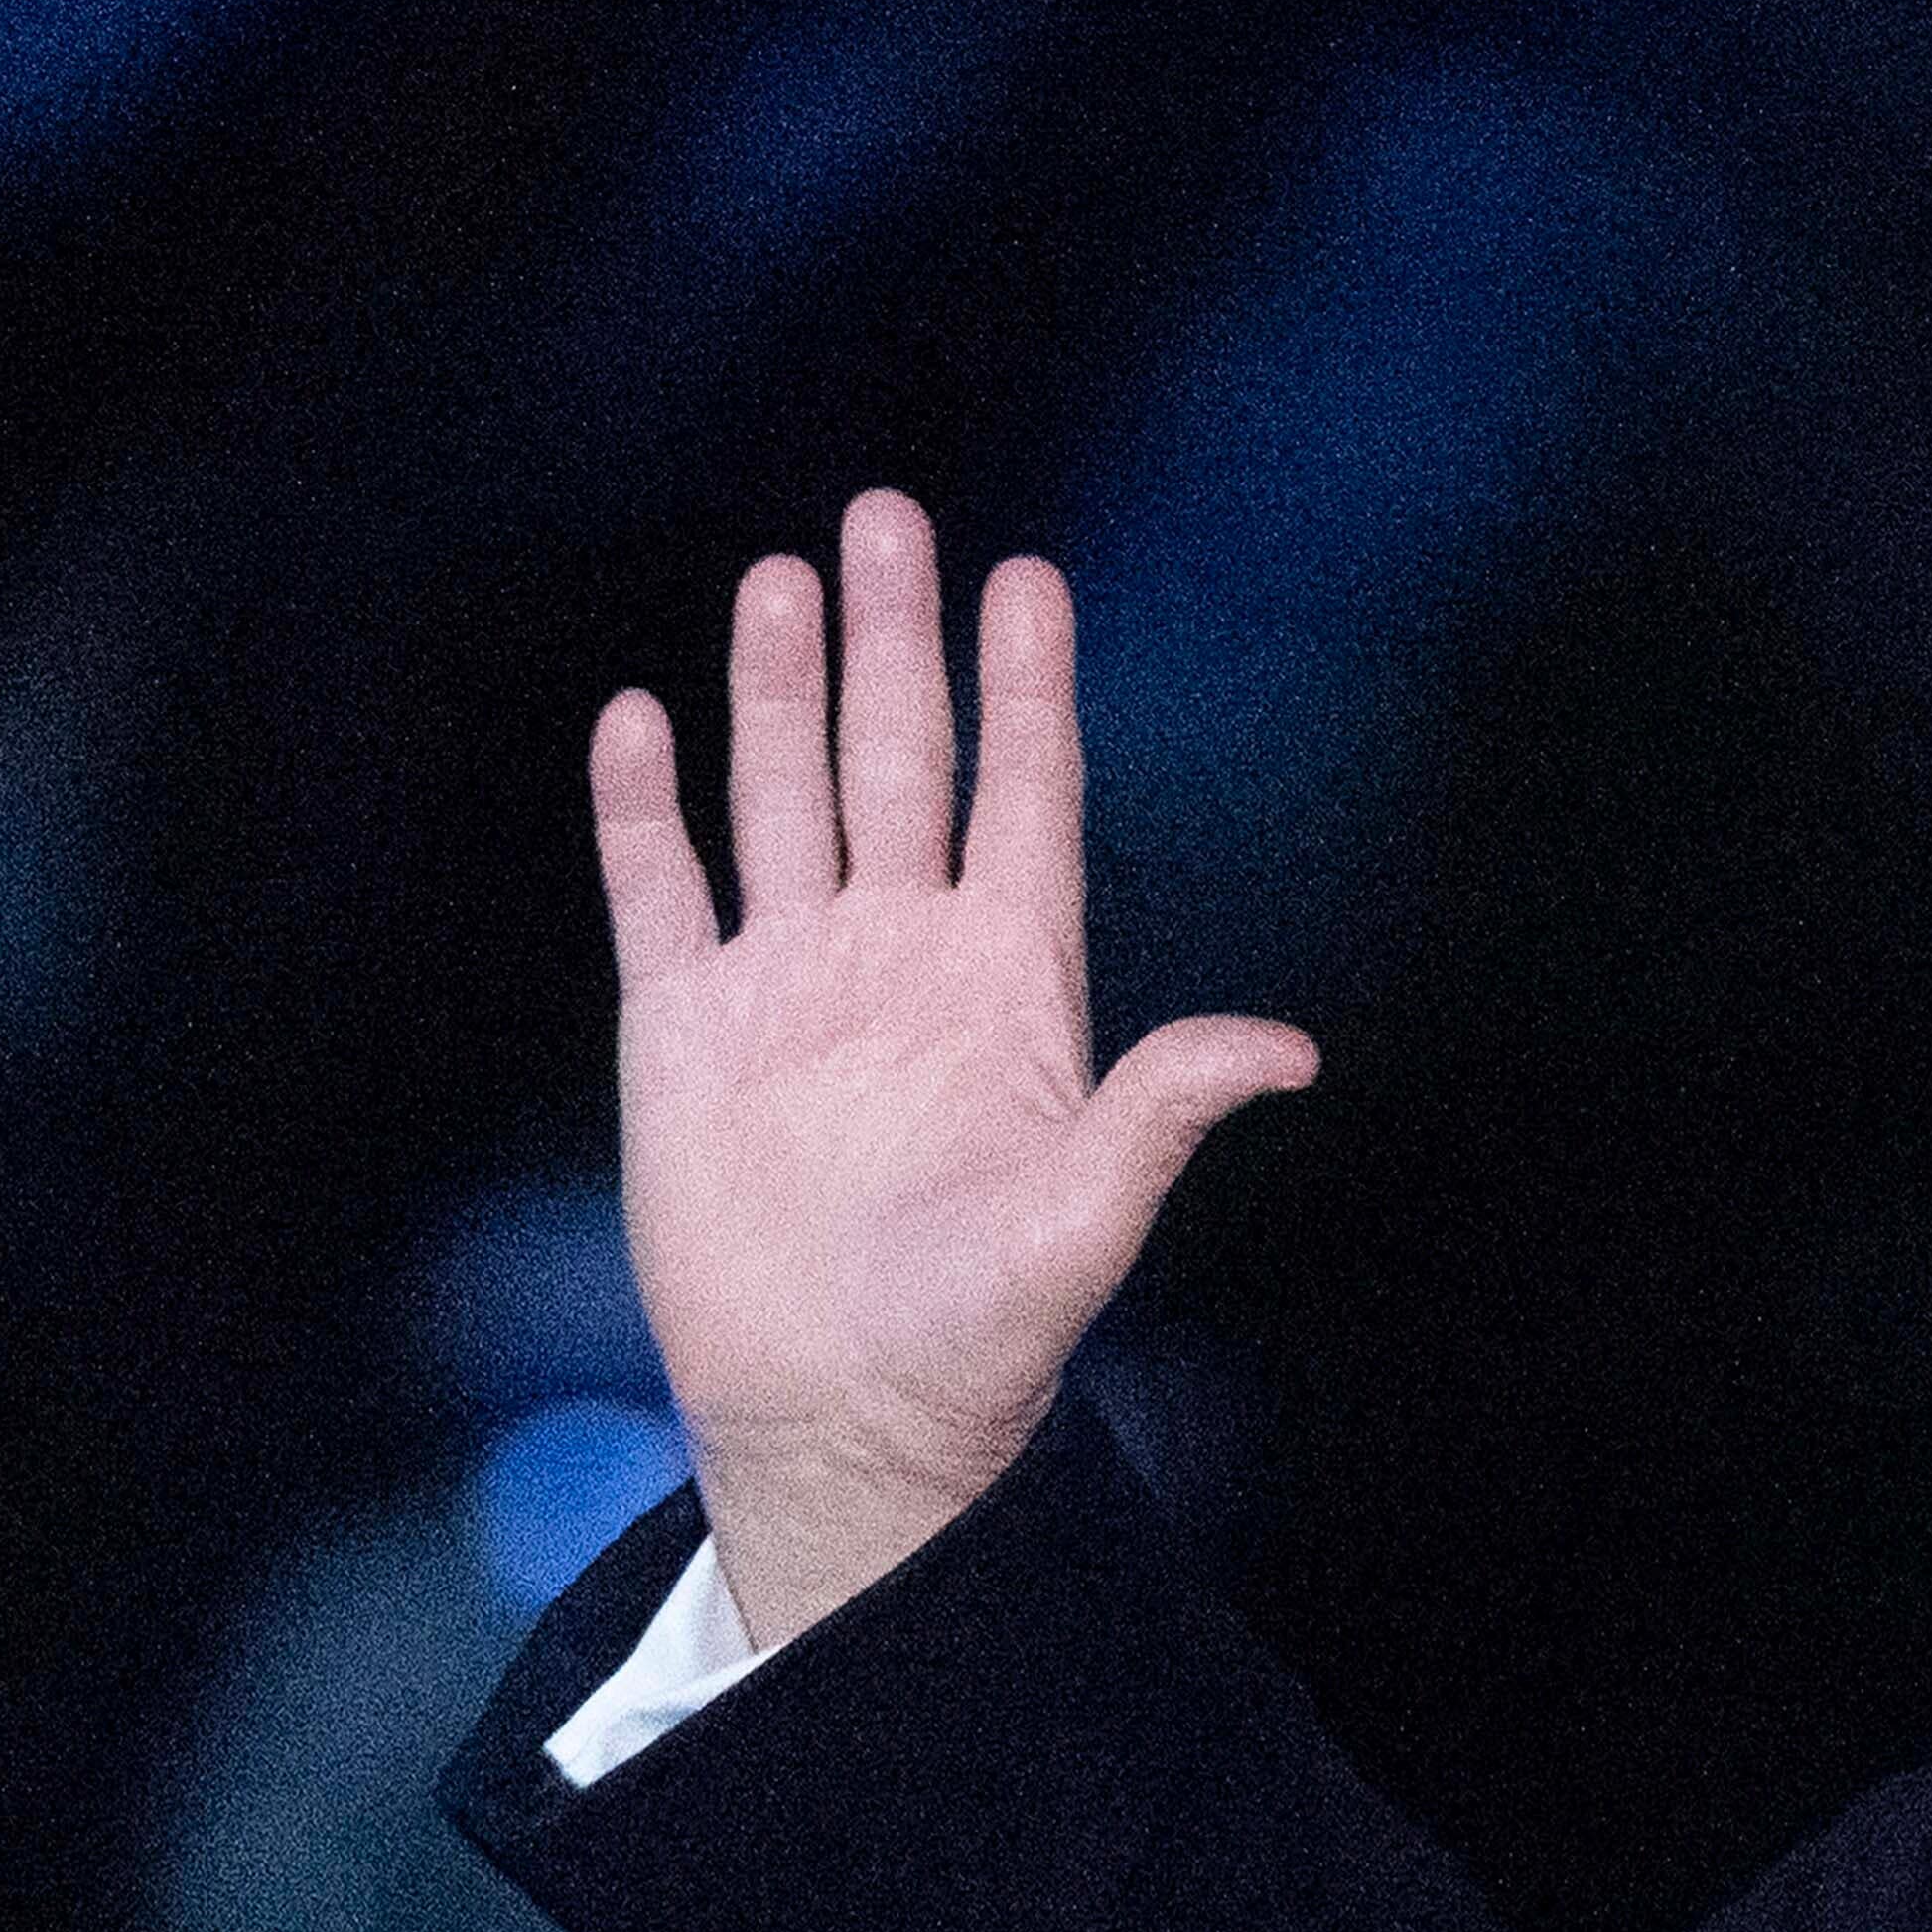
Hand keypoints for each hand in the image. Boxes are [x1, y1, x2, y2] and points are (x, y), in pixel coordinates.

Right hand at [588, 487, 1314, 1643]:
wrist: (847, 1416)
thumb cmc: (982, 1335)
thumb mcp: (1088, 1219)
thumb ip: (1163, 1112)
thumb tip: (1288, 1052)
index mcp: (1008, 989)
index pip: (1023, 803)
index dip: (1027, 692)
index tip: (1030, 576)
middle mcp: (900, 962)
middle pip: (899, 764)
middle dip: (894, 642)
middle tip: (888, 515)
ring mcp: (790, 987)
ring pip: (782, 799)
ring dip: (778, 691)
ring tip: (782, 577)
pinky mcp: (684, 1033)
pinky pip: (660, 892)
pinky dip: (645, 809)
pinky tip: (642, 717)